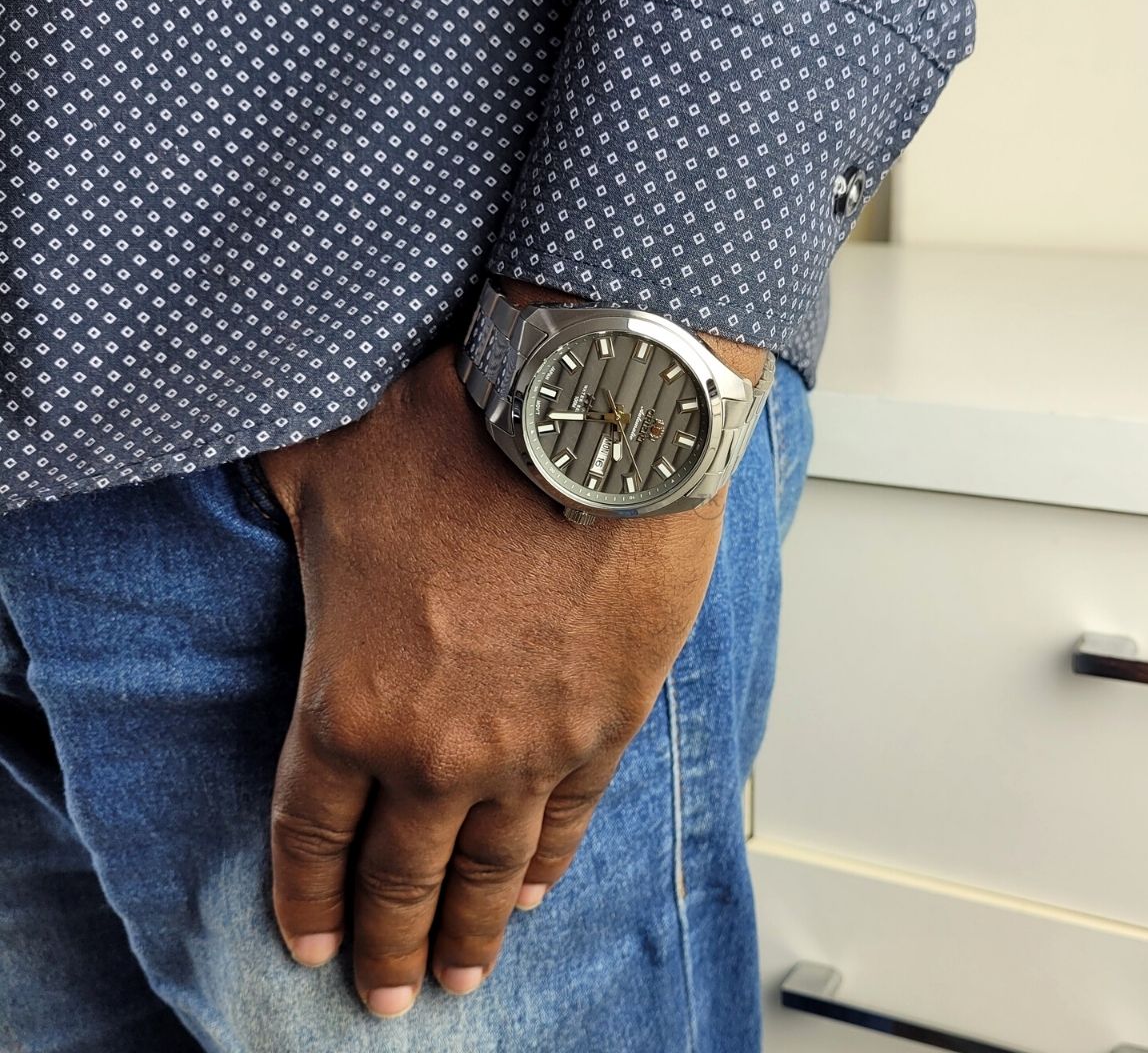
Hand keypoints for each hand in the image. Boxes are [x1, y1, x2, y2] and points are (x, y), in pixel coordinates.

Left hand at [258, 307, 759, 1017]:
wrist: (596, 428)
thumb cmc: (460, 438)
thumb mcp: (324, 466)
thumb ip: (283, 503)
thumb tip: (264, 481)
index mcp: (349, 700)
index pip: (312, 830)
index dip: (306, 895)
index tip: (313, 943)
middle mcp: (435, 749)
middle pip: (400, 874)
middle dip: (386, 941)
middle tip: (385, 996)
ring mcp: (529, 747)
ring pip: (488, 867)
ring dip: (468, 929)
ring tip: (460, 975)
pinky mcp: (605, 723)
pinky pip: (568, 819)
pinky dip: (546, 864)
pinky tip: (530, 891)